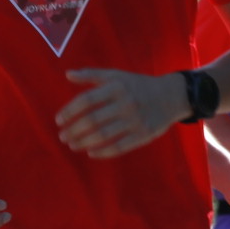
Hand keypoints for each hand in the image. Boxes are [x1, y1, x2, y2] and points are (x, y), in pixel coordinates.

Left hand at [55, 70, 184, 158]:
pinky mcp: (143, 134)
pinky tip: (91, 153)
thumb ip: (91, 75)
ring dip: (84, 142)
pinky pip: (119, 147)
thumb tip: (67, 74)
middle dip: (73, 130)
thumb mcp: (117, 75)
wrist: (171, 95)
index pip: (86, 100)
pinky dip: (103, 152)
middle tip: (62, 137)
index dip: (70, 111)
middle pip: (92, 120)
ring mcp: (135, 120)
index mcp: (116, 87)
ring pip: (103, 136)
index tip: (58, 120)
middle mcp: (125, 103)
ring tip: (72, 145)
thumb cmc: (138, 85)